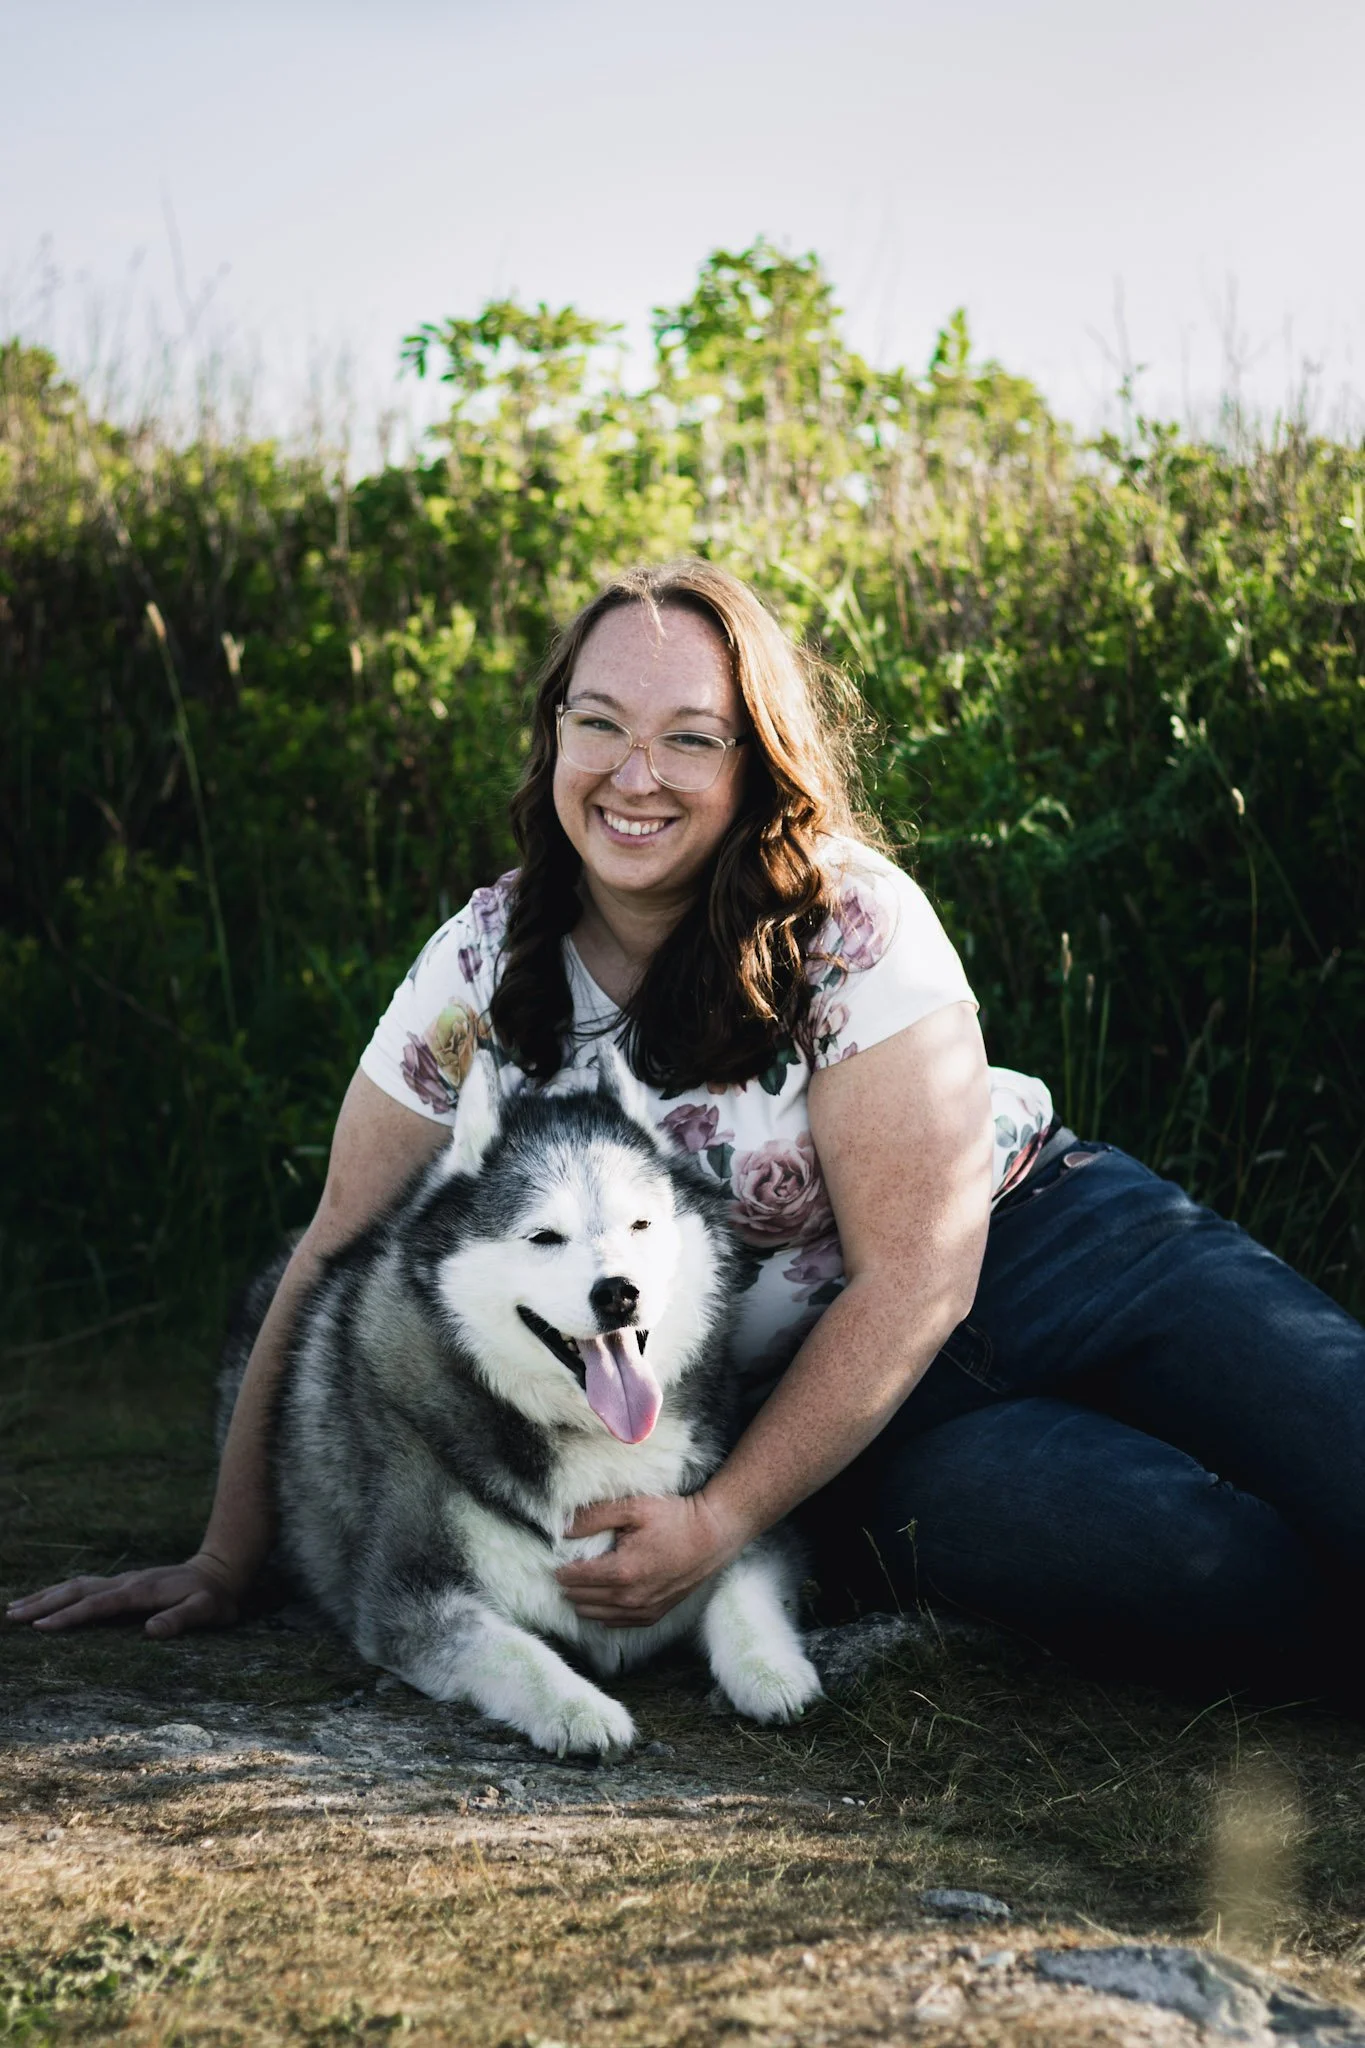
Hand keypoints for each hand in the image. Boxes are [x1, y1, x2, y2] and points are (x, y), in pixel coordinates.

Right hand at [5, 1553, 242, 1639]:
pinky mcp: (123, 1583)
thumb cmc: (213, 1597)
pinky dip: (61, 1592)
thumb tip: (151, 1631)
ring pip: (77, 1584)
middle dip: (44, 1603)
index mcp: (140, 1591)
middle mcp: (126, 1582)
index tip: (41, 1627)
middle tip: (12, 1616)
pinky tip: (47, 1600)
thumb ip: (181, 1619)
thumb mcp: (206, 1610)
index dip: (70, 1616)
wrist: (220, 1571)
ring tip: (16, 1608)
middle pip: (77, 1590)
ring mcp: (123, 1580)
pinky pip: (85, 1586)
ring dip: (47, 1595)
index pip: (98, 1604)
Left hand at [555, 1491, 745, 1628]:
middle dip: (568, 1583)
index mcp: (621, 1572)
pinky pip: (614, 1623)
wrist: (713, 1537)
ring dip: (582, 1599)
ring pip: (593, 1615)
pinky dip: (602, 1611)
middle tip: (567, 1565)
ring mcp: (642, 1611)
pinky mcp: (653, 1615)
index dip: (560, 1567)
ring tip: (581, 1579)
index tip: (557, 1556)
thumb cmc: (675, 1518)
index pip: (573, 1579)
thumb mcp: (634, 1507)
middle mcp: (629, 1598)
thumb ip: (594, 1517)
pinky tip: (601, 1595)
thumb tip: (563, 1529)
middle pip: (579, 1599)